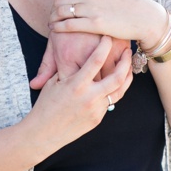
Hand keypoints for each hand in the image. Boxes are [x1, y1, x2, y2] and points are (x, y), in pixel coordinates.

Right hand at [21, 36, 132, 152]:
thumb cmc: (45, 104)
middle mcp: (89, 97)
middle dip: (125, 62)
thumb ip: (68, 69)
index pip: (96, 60)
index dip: (104, 46)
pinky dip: (114, 91)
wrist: (43, 133)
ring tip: (128, 66)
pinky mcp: (98, 119)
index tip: (108, 37)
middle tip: (128, 51)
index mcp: (76, 84)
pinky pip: (110, 102)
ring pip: (119, 91)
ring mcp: (95, 109)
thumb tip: (78, 55)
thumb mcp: (54, 82)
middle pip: (117, 77)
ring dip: (127, 77)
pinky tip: (116, 82)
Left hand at [29, 33, 130, 88]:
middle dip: (93, 92)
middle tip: (93, 91)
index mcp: (67, 57)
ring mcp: (106, 51)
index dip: (76, 91)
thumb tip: (34, 86)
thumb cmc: (68, 27)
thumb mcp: (55, 44)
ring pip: (110, 80)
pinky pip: (123, 68)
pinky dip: (120, 73)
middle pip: (94, 87)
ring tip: (105, 84)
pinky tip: (115, 73)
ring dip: (109, 85)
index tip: (77, 92)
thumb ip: (46, 67)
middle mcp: (86, 56)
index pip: (72, 87)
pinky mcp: (120, 45)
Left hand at [49, 0, 168, 47]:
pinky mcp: (94, 24)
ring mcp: (91, 9)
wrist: (145, 17)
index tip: (59, 4)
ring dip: (53, 18)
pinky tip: (56, 30)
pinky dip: (58, 28)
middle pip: (58, 0)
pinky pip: (68, 25)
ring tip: (53, 24)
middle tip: (54, 15)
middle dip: (53, 8)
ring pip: (60, 12)